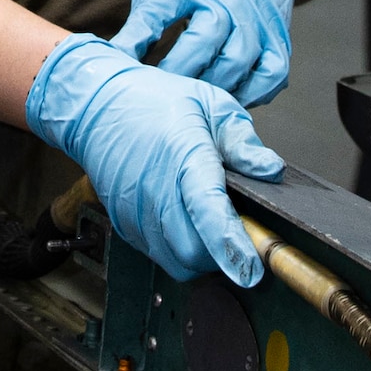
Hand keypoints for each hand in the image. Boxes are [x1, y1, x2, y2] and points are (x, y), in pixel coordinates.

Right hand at [25, 35, 283, 284]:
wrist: (98, 107)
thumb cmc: (156, 102)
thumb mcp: (209, 103)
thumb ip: (242, 141)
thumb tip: (272, 170)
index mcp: (183, 155)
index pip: (207, 209)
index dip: (230, 244)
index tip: (251, 269)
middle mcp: (154, 190)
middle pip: (194, 250)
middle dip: (225, 253)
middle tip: (241, 229)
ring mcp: (135, 212)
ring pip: (178, 262)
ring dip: (204, 256)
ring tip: (214, 224)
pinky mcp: (125, 226)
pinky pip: (161, 255)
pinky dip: (182, 250)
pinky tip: (189, 222)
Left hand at [110, 0, 323, 106]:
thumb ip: (148, 4)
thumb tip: (126, 53)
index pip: (158, 11)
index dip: (134, 39)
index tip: (117, 61)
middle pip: (202, 43)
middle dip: (174, 73)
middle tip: (155, 92)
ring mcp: (258, 20)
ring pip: (235, 65)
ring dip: (209, 89)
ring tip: (190, 98)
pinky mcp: (280, 39)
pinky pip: (269, 77)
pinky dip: (249, 95)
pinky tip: (228, 95)